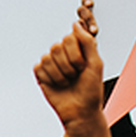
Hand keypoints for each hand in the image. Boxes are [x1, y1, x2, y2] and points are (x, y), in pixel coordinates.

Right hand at [34, 0, 104, 133]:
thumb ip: (87, 42)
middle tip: (75, 76)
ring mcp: (51, 63)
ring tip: (67, 82)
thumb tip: (75, 24)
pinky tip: (57, 85)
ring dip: (60, 74)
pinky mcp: (41, 74)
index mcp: (77, 49)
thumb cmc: (91, 90)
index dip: (76, 55)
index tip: (83, 67)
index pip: (69, 38)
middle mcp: (63, 54)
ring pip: (47, 58)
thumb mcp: (95, 64)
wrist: (81, 112)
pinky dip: (50, 79)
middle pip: (56, 47)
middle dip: (68, 65)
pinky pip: (39, 68)